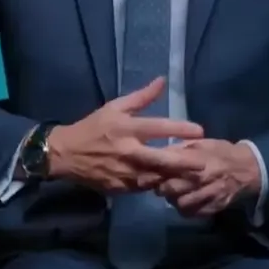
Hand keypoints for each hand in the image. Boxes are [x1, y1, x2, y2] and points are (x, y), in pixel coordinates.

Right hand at [46, 77, 206, 193]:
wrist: (65, 155)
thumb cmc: (93, 127)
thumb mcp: (114, 107)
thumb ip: (141, 97)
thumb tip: (162, 81)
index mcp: (126, 129)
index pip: (158, 127)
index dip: (180, 129)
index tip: (200, 130)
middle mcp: (128, 152)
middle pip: (162, 159)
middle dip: (185, 162)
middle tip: (204, 162)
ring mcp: (124, 173)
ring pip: (156, 178)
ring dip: (174, 176)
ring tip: (194, 175)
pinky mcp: (120, 188)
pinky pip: (144, 187)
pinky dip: (157, 184)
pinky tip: (170, 182)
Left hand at [144, 139, 261, 217]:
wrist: (247, 169)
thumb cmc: (220, 152)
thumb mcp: (200, 143)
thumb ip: (179, 148)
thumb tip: (158, 153)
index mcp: (196, 159)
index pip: (167, 166)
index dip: (152, 170)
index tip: (142, 174)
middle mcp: (200, 179)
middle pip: (169, 188)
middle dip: (159, 186)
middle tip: (157, 183)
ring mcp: (207, 196)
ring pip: (178, 203)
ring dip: (171, 199)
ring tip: (172, 192)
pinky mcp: (212, 208)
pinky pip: (190, 213)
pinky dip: (183, 208)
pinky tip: (184, 200)